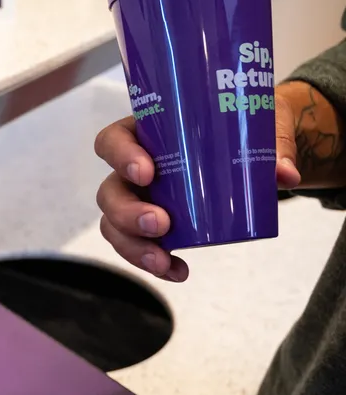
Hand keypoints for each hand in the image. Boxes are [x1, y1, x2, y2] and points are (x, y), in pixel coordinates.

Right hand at [93, 86, 301, 281]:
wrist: (253, 146)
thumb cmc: (243, 126)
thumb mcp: (261, 123)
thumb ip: (274, 142)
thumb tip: (284, 175)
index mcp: (146, 133)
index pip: (112, 141)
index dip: (120, 157)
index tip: (147, 173)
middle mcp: (132, 169)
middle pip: (109, 193)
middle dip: (128, 213)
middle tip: (161, 224)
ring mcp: (139, 199)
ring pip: (114, 225)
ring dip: (134, 246)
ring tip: (163, 259)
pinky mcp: (153, 225)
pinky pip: (139, 246)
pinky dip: (156, 263)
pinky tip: (178, 271)